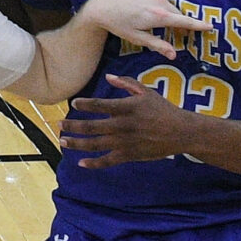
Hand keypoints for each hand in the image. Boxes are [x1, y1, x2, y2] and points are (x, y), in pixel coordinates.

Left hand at [60, 73, 197, 168]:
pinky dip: (93, 163)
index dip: (84, 104)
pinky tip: (81, 163)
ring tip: (63, 141)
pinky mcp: (130, 155)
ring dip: (76, 143)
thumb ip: (126, 83)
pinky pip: (108, 161)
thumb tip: (108, 77)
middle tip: (59, 124)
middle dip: (72, 125)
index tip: (73, 103)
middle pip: (92, 126)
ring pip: (95, 144)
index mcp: (126, 108)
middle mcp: (123, 125)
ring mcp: (125, 142)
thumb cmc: (163, 109)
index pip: (99, 105)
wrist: (181, 132)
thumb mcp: (146, 92)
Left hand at [76, 0, 204, 57]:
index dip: (197, 25)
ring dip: (162, 9)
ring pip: (165, 2)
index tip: (210, 26)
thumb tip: (174, 55)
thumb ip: (158, 45)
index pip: (183, 21)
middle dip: (174, 21)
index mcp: (158, 15)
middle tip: (169, 30)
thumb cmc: (119, 25)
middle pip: (174, 12)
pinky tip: (139, 4)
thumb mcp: (138, 39)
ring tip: (144, 16)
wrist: (101, 6)